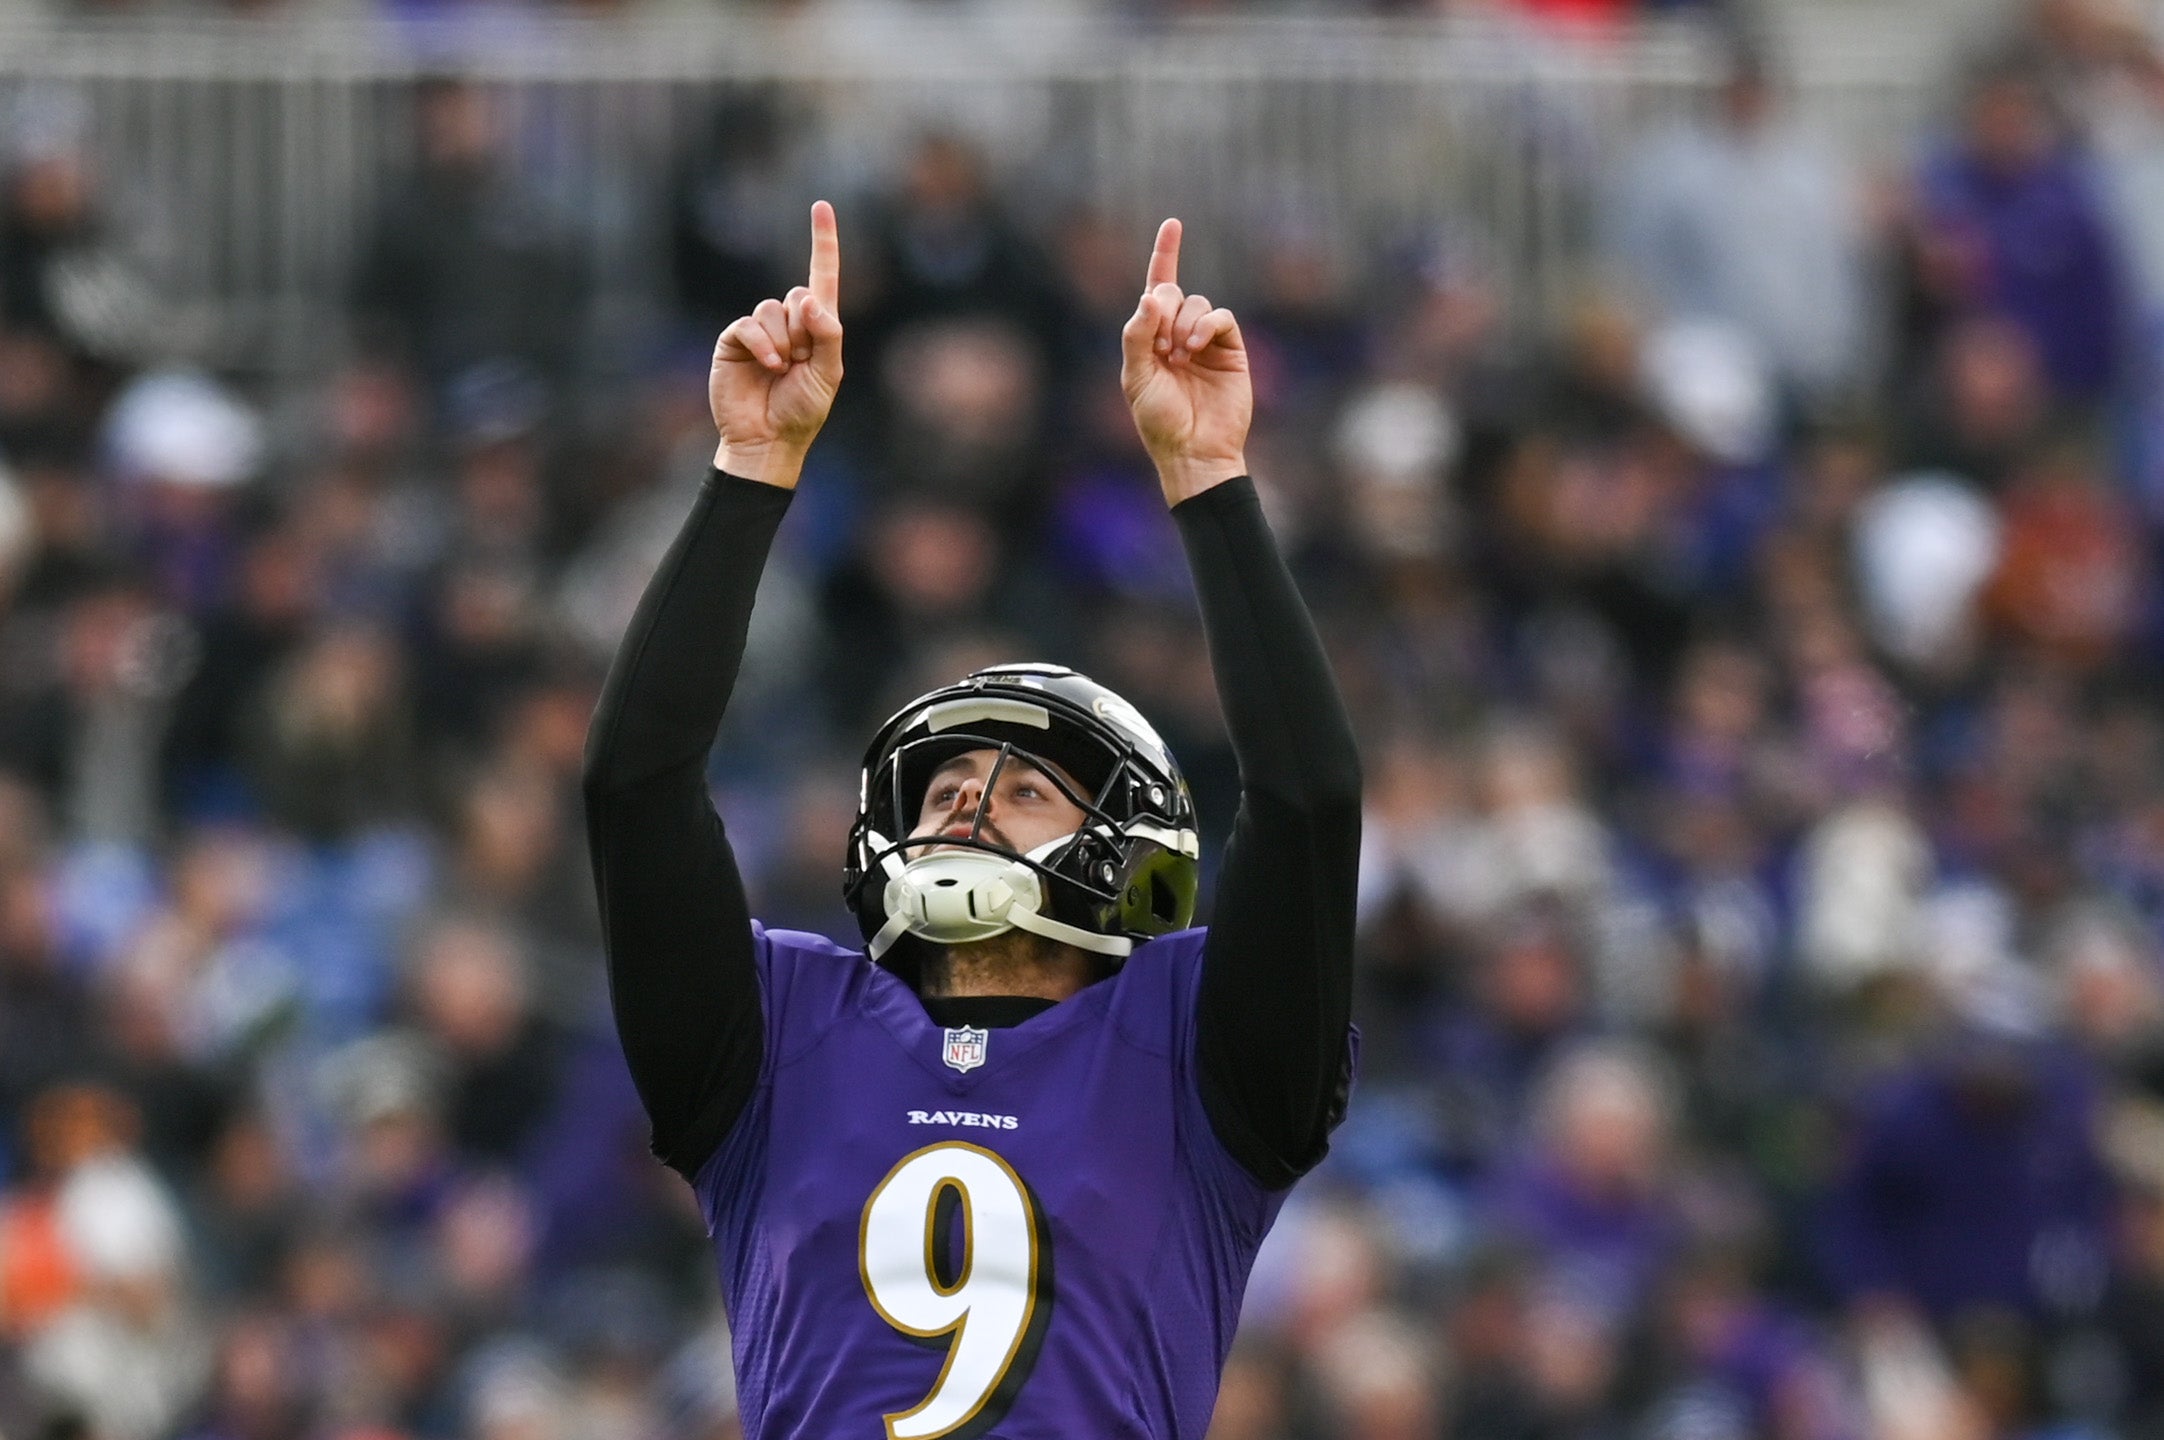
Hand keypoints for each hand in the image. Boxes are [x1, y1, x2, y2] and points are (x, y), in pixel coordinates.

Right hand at [711, 201, 843, 487]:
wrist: (767, 438)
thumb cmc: (802, 411)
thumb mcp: (828, 375)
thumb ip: (828, 335)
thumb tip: (811, 299)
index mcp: (818, 327)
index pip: (822, 276)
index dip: (823, 241)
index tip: (821, 205)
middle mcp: (789, 322)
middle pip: (797, 294)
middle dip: (804, 329)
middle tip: (801, 362)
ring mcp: (760, 330)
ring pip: (772, 309)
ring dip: (782, 340)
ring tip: (782, 370)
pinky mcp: (735, 340)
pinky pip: (749, 324)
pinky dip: (762, 344)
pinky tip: (768, 366)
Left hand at [1119, 219, 1250, 503]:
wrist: (1194, 449)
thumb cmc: (1159, 420)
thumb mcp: (1135, 377)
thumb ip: (1138, 335)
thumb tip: (1153, 295)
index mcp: (1151, 337)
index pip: (1158, 286)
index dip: (1165, 254)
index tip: (1173, 224)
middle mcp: (1178, 333)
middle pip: (1174, 291)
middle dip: (1164, 310)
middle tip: (1162, 347)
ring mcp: (1206, 340)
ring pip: (1197, 302)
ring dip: (1184, 323)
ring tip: (1180, 356)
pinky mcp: (1231, 349)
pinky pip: (1220, 317)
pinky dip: (1205, 325)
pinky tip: (1195, 349)